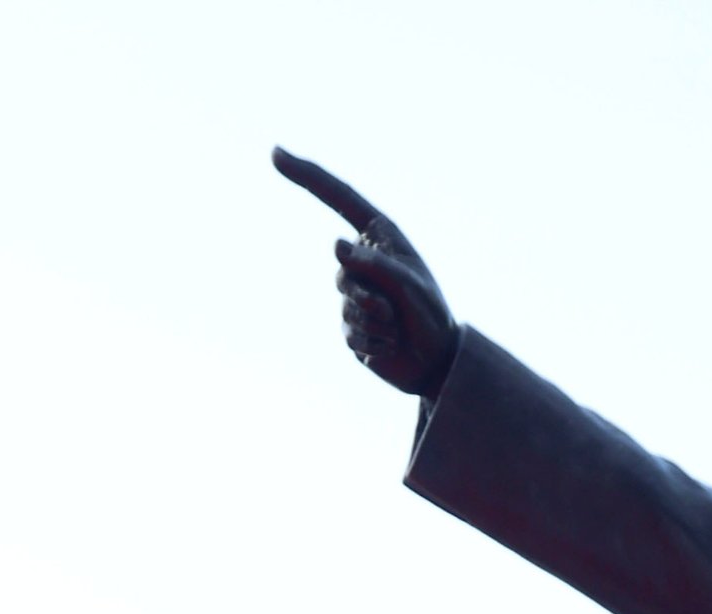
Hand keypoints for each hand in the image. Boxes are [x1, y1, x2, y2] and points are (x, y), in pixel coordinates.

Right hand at [274, 151, 455, 399]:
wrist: (436, 362)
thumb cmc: (430, 314)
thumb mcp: (409, 284)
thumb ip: (375, 264)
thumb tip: (335, 245)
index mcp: (378, 235)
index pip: (337, 198)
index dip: (306, 176)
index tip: (275, 152)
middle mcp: (361, 260)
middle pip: (342, 271)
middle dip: (371, 296)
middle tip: (399, 311)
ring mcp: (352, 293)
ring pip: (346, 305)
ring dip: (377, 322)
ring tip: (399, 328)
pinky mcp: (349, 326)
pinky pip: (350, 333)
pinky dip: (374, 343)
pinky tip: (391, 345)